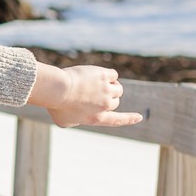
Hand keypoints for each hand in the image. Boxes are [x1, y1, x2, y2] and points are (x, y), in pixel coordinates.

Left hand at [28, 63, 142, 128]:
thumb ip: (74, 121)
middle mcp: (105, 106)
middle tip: (90, 93)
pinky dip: (108, 75)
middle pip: (115, 101)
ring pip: (117, 88)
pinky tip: (96, 74)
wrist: (57, 89)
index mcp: (97, 119)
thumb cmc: (56, 106)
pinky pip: (113, 75)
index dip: (130, 119)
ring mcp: (106, 90)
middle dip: (107, 97)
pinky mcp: (104, 76)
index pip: (118, 120)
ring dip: (110, 85)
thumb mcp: (63, 121)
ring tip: (94, 83)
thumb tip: (77, 117)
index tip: (139, 116)